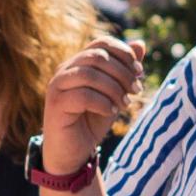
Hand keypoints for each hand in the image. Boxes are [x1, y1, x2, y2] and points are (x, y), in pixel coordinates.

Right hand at [36, 35, 146, 178]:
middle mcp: (65, 70)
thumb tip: (140, 44)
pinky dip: (103, 103)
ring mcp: (57, 86)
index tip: (139, 72)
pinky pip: (83, 95)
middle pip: (97, 56)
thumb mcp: (115, 93)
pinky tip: (110, 112)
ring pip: (89, 74)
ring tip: (125, 104)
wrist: (73, 152)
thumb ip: (125, 70)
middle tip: (136, 91)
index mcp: (78, 63)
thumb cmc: (92, 121)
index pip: (102, 43)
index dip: (124, 53)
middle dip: (123, 73)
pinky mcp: (55, 104)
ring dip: (114, 89)